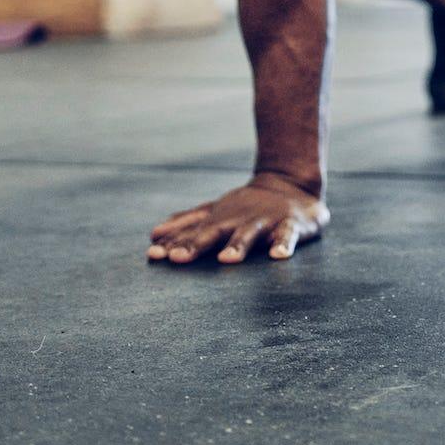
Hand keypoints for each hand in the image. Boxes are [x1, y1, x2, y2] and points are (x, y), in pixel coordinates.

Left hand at [147, 174, 328, 264]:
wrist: (291, 185)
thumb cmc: (247, 206)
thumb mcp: (216, 211)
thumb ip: (187, 224)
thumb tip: (154, 235)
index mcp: (220, 218)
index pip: (193, 231)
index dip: (173, 242)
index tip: (153, 253)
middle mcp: (238, 219)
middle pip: (215, 231)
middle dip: (196, 244)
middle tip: (177, 257)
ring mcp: (264, 221)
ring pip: (249, 233)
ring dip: (238, 245)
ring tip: (226, 259)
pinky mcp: (290, 225)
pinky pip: (287, 235)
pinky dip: (284, 244)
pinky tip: (278, 256)